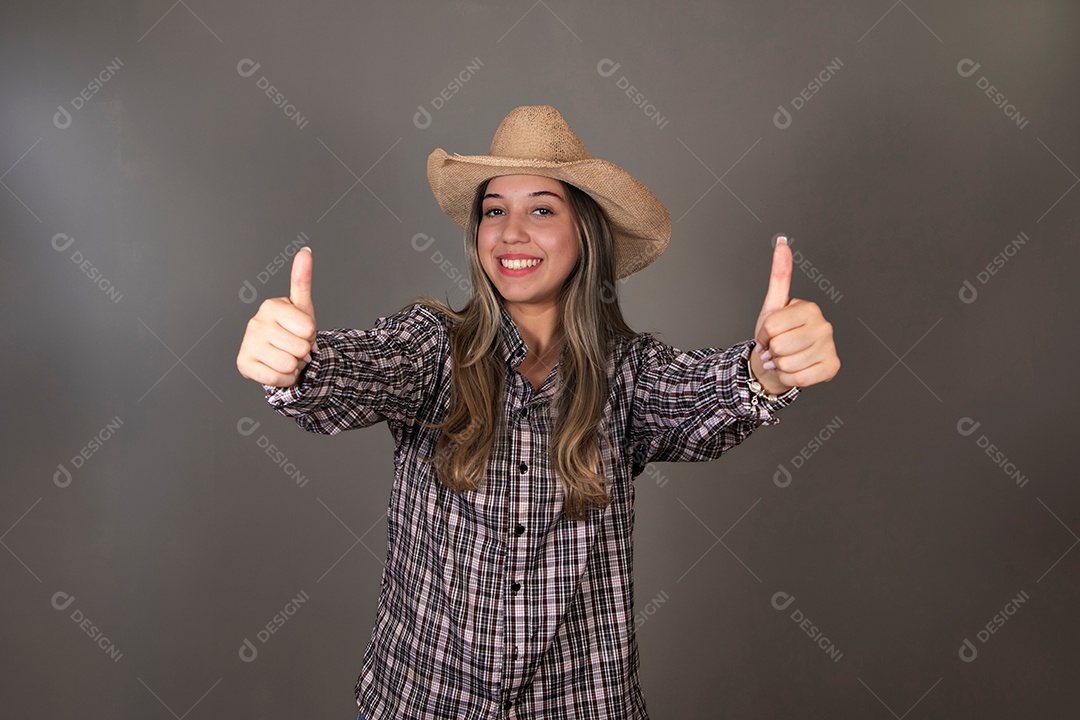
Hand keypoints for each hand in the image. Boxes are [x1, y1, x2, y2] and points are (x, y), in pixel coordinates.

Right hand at [236, 247, 317, 387]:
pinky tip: (276, 367)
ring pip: (289, 364)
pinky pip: (276, 379)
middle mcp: (255, 322)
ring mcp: (247, 343)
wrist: (277, 353)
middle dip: (303, 351)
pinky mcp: (243, 364)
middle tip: (293, 345)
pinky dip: (283, 378)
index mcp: (271, 306)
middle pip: (301, 348)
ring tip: (285, 355)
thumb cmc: (292, 329)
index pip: (309, 329)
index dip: (311, 335)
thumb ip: (302, 280)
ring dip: (294, 366)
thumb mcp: (301, 307)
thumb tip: (305, 251)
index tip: (300, 331)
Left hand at [750, 237, 839, 393]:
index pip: (771, 326)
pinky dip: (788, 378)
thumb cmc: (777, 335)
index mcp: (809, 308)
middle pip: (779, 345)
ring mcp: (829, 347)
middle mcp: (824, 326)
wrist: (781, 361)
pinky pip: (798, 379)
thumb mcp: (773, 306)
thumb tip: (782, 243)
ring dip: (779, 366)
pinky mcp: (831, 367)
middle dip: (771, 350)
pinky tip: (793, 369)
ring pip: (787, 364)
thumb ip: (779, 276)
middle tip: (777, 347)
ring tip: (784, 358)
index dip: (763, 334)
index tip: (769, 333)